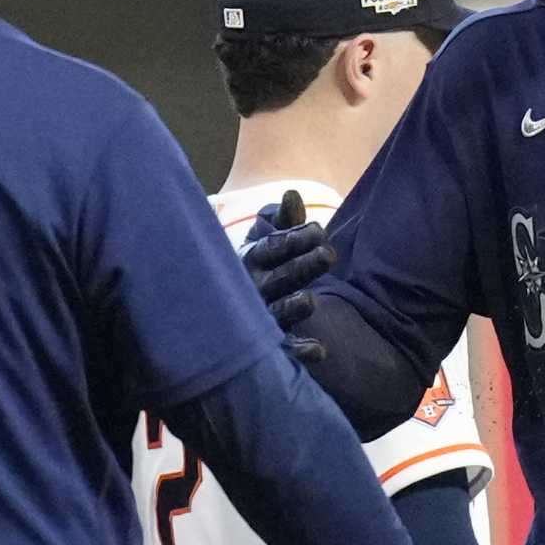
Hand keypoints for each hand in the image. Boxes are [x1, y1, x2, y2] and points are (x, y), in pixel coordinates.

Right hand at [241, 189, 335, 363]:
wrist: (217, 309)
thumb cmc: (255, 265)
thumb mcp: (266, 240)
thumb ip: (284, 221)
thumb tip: (293, 195)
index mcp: (252, 260)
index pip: (273, 247)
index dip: (294, 239)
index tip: (319, 231)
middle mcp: (255, 288)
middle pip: (281, 277)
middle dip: (303, 266)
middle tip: (328, 254)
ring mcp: (261, 317)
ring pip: (279, 313)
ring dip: (294, 307)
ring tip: (310, 300)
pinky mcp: (273, 343)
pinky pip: (287, 347)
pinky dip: (301, 349)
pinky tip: (320, 350)